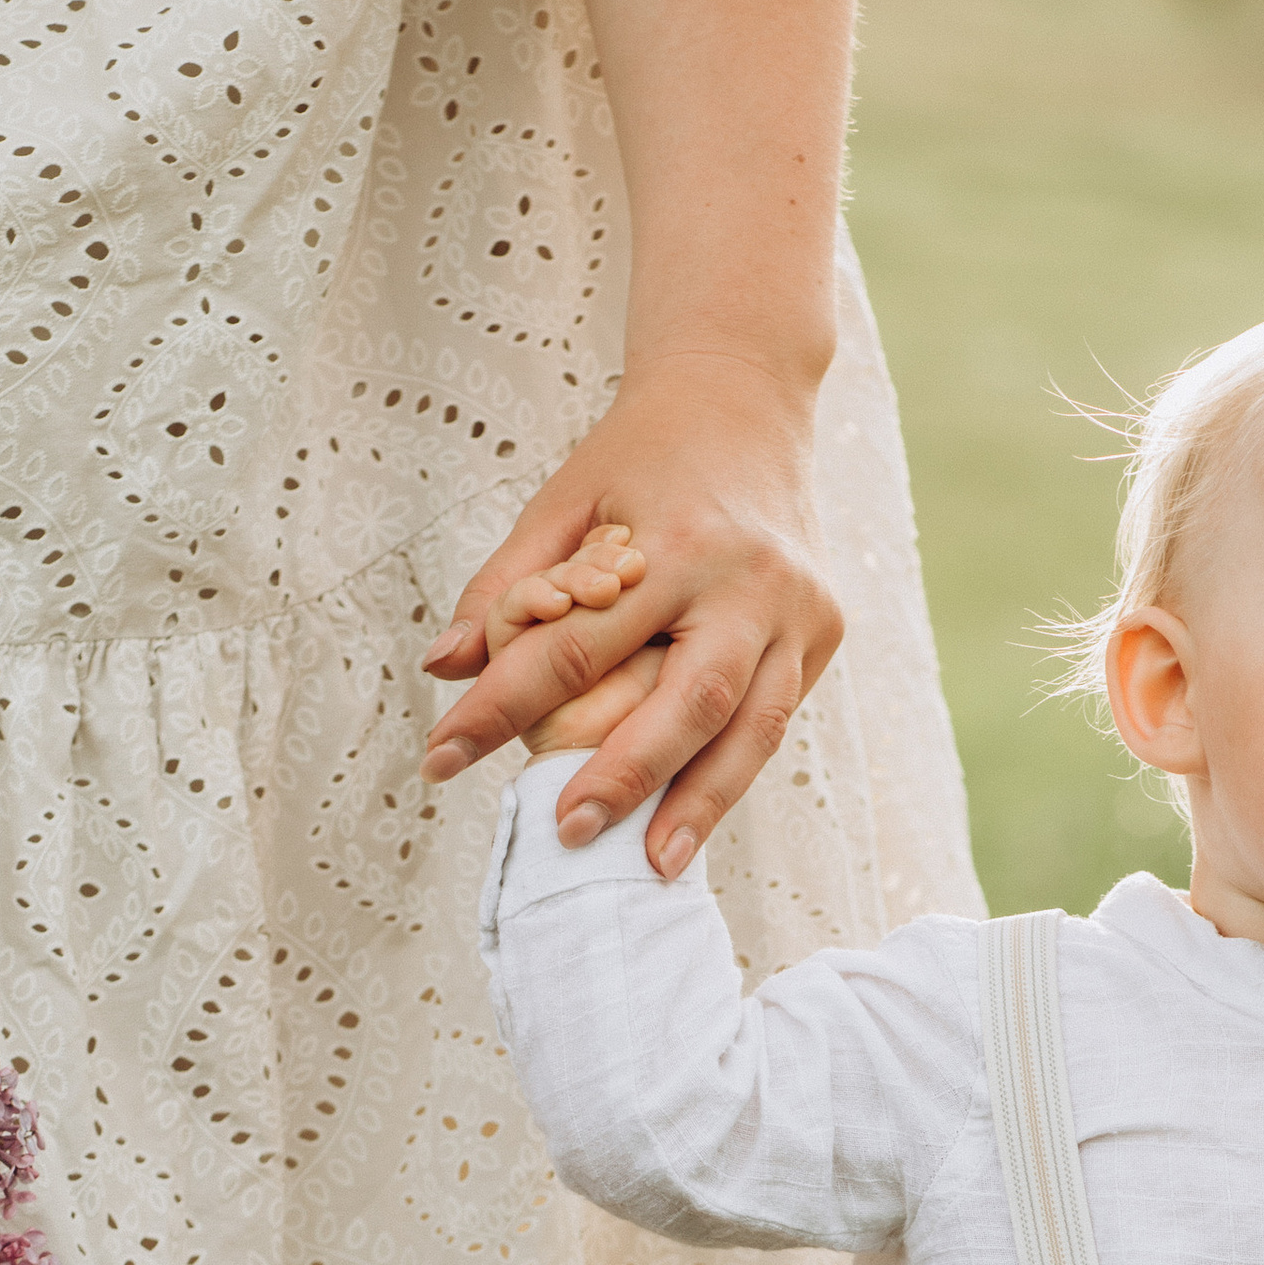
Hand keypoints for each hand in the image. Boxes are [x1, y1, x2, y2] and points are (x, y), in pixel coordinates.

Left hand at [420, 357, 841, 875]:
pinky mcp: (823, 630)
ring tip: (651, 868)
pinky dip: (729, 777)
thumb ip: (503, 586)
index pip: (575, 646)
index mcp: (673, 539)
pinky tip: (689, 825)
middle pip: (686, 701)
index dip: (501, 708)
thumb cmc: (638, 457)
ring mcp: (796, 609)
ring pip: (750, 729)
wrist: (747, 396)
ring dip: (699, 806)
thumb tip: (442, 669)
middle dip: (624, 775)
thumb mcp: (562, 501)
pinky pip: (773, 721)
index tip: (441, 758)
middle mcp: (745, 578)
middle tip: (565, 834)